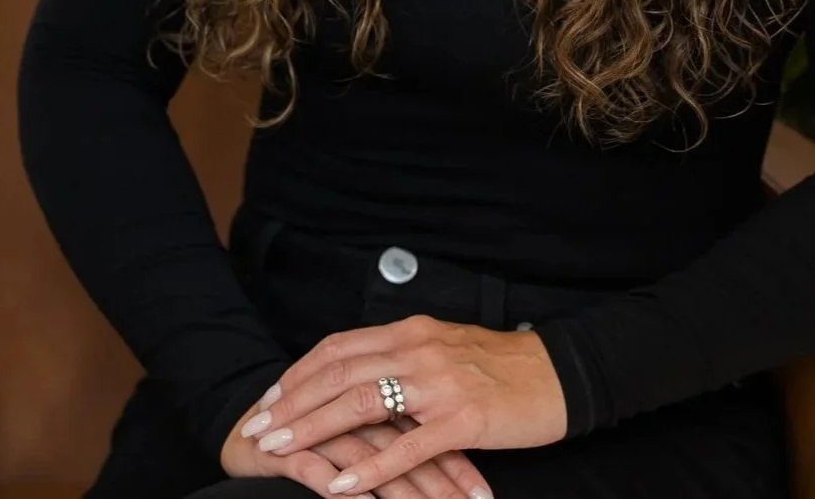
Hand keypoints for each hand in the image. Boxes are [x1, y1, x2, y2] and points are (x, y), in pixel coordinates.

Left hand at [232, 314, 566, 491]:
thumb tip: (360, 372)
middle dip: (292, 402)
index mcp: (412, 331)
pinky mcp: (461, 420)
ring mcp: (439, 384)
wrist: (557, 373)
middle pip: (340, 373)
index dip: (300, 372)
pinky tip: (340, 487)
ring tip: (278, 451)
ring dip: (313, 429)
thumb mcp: (445, 348)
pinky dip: (367, 469)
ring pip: (362, 404)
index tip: (269, 397)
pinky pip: (404, 447)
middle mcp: (419, 350)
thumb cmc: (500, 366)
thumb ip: (404, 356)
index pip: (340, 347)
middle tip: (256, 428)